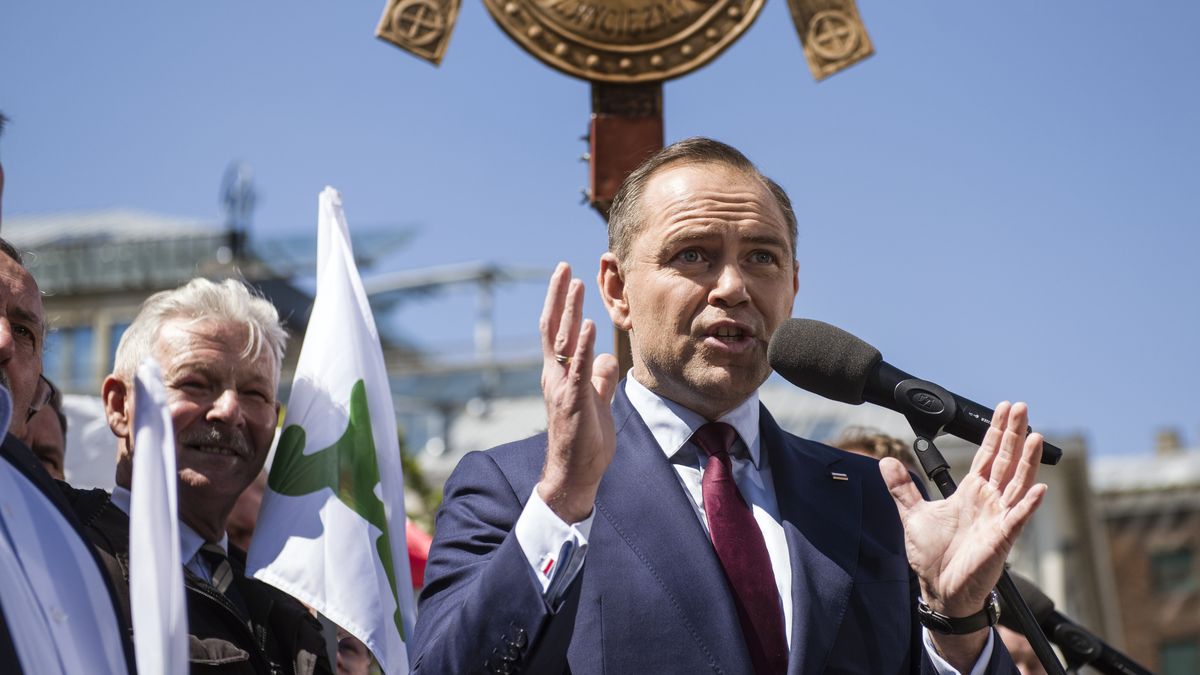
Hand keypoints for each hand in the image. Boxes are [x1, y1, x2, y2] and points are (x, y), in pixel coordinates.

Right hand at [536, 263, 619, 522]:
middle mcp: (555, 377)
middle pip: (553, 328)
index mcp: (560, 375)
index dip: (560, 303)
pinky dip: (584, 347)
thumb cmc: (584, 441)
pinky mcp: (574, 403)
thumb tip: (609, 359)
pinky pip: (579, 370)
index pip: (557, 331)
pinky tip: (590, 326)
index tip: (566, 277)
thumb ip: (601, 379)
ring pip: (564, 343)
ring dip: (570, 312)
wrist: (574, 475)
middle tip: (563, 267)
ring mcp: (563, 389)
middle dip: (559, 297)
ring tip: (576, 284)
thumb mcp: (597, 402)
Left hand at [881, 402, 1046, 666]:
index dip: (996, 432)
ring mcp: (998, 518)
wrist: (940, 588)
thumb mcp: (913, 514)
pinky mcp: (1002, 539)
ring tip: (1036, 436)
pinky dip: (1028, 505)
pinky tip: (1038, 489)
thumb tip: (885, 462)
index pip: (987, 454)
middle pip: (1006, 460)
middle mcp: (989, 501)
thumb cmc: (933, 555)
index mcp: (970, 492)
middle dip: (1014, 434)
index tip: (1006, 408)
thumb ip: (902, 488)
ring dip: (1027, 461)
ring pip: (1017, 483)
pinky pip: (1017, 519)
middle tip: (1022, 407)